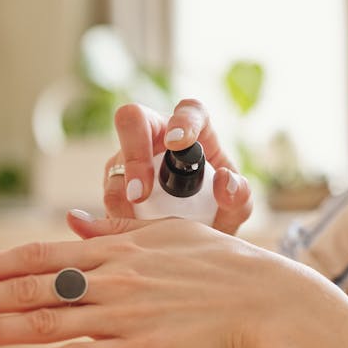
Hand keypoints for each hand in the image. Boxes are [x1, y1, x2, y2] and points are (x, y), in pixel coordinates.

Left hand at [0, 211, 295, 347]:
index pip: (42, 253)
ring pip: (46, 321)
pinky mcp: (140, 347)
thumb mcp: (168, 231)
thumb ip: (118, 228)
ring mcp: (124, 314)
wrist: (260, 294)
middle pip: (32, 286)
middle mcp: (113, 278)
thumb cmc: (219, 261)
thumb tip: (74, 220)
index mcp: (118, 249)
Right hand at [104, 99, 252, 234]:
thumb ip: (240, 196)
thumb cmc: (220, 209)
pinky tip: (132, 232)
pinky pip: (108, 192)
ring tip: (140, 225)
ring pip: (116, 162)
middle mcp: (158, 135)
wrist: (196, 237)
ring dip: (122, 195)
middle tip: (141, 193)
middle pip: (132, 120)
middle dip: (134, 155)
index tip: (178, 143)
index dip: (181, 121)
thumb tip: (224, 179)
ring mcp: (132, 156)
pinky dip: (118, 214)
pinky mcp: (115, 180)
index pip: (188, 110)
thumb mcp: (237, 207)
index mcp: (196, 130)